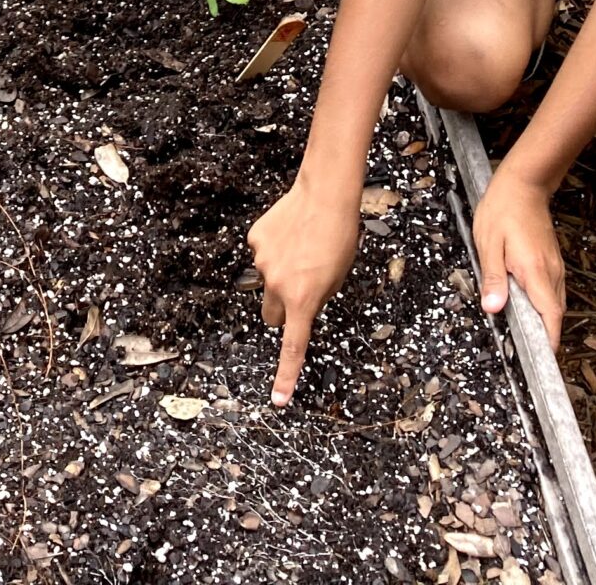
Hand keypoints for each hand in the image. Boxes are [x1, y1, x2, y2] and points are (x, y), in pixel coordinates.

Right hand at [245, 182, 359, 404]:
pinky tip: (291, 234)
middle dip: (282, 310)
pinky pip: (262, 254)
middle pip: (271, 315)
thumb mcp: (337, 279)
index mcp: (304, 300)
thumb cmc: (340, 237)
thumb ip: (316, 299)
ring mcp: (263, 262)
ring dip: (280, 274)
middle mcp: (278, 285)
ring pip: (267, 281)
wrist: (325, 195)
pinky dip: (274, 250)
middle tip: (300, 290)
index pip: (294, 346)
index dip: (286, 375)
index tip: (279, 399)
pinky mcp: (255, 240)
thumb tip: (299, 307)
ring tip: (303, 249)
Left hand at [472, 173, 564, 334]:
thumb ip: (492, 278)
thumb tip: (494, 308)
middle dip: (543, 333)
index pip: (551, 315)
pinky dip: (541, 302)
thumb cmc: (503, 209)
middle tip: (524, 348)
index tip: (543, 360)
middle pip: (554, 313)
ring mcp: (554, 266)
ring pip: (554, 302)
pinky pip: (551, 289)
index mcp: (535, 270)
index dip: (549, 340)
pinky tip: (523, 300)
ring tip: (522, 328)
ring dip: (542, 317)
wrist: (523, 184)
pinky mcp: (552, 261)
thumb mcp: (488, 243)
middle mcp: (551, 272)